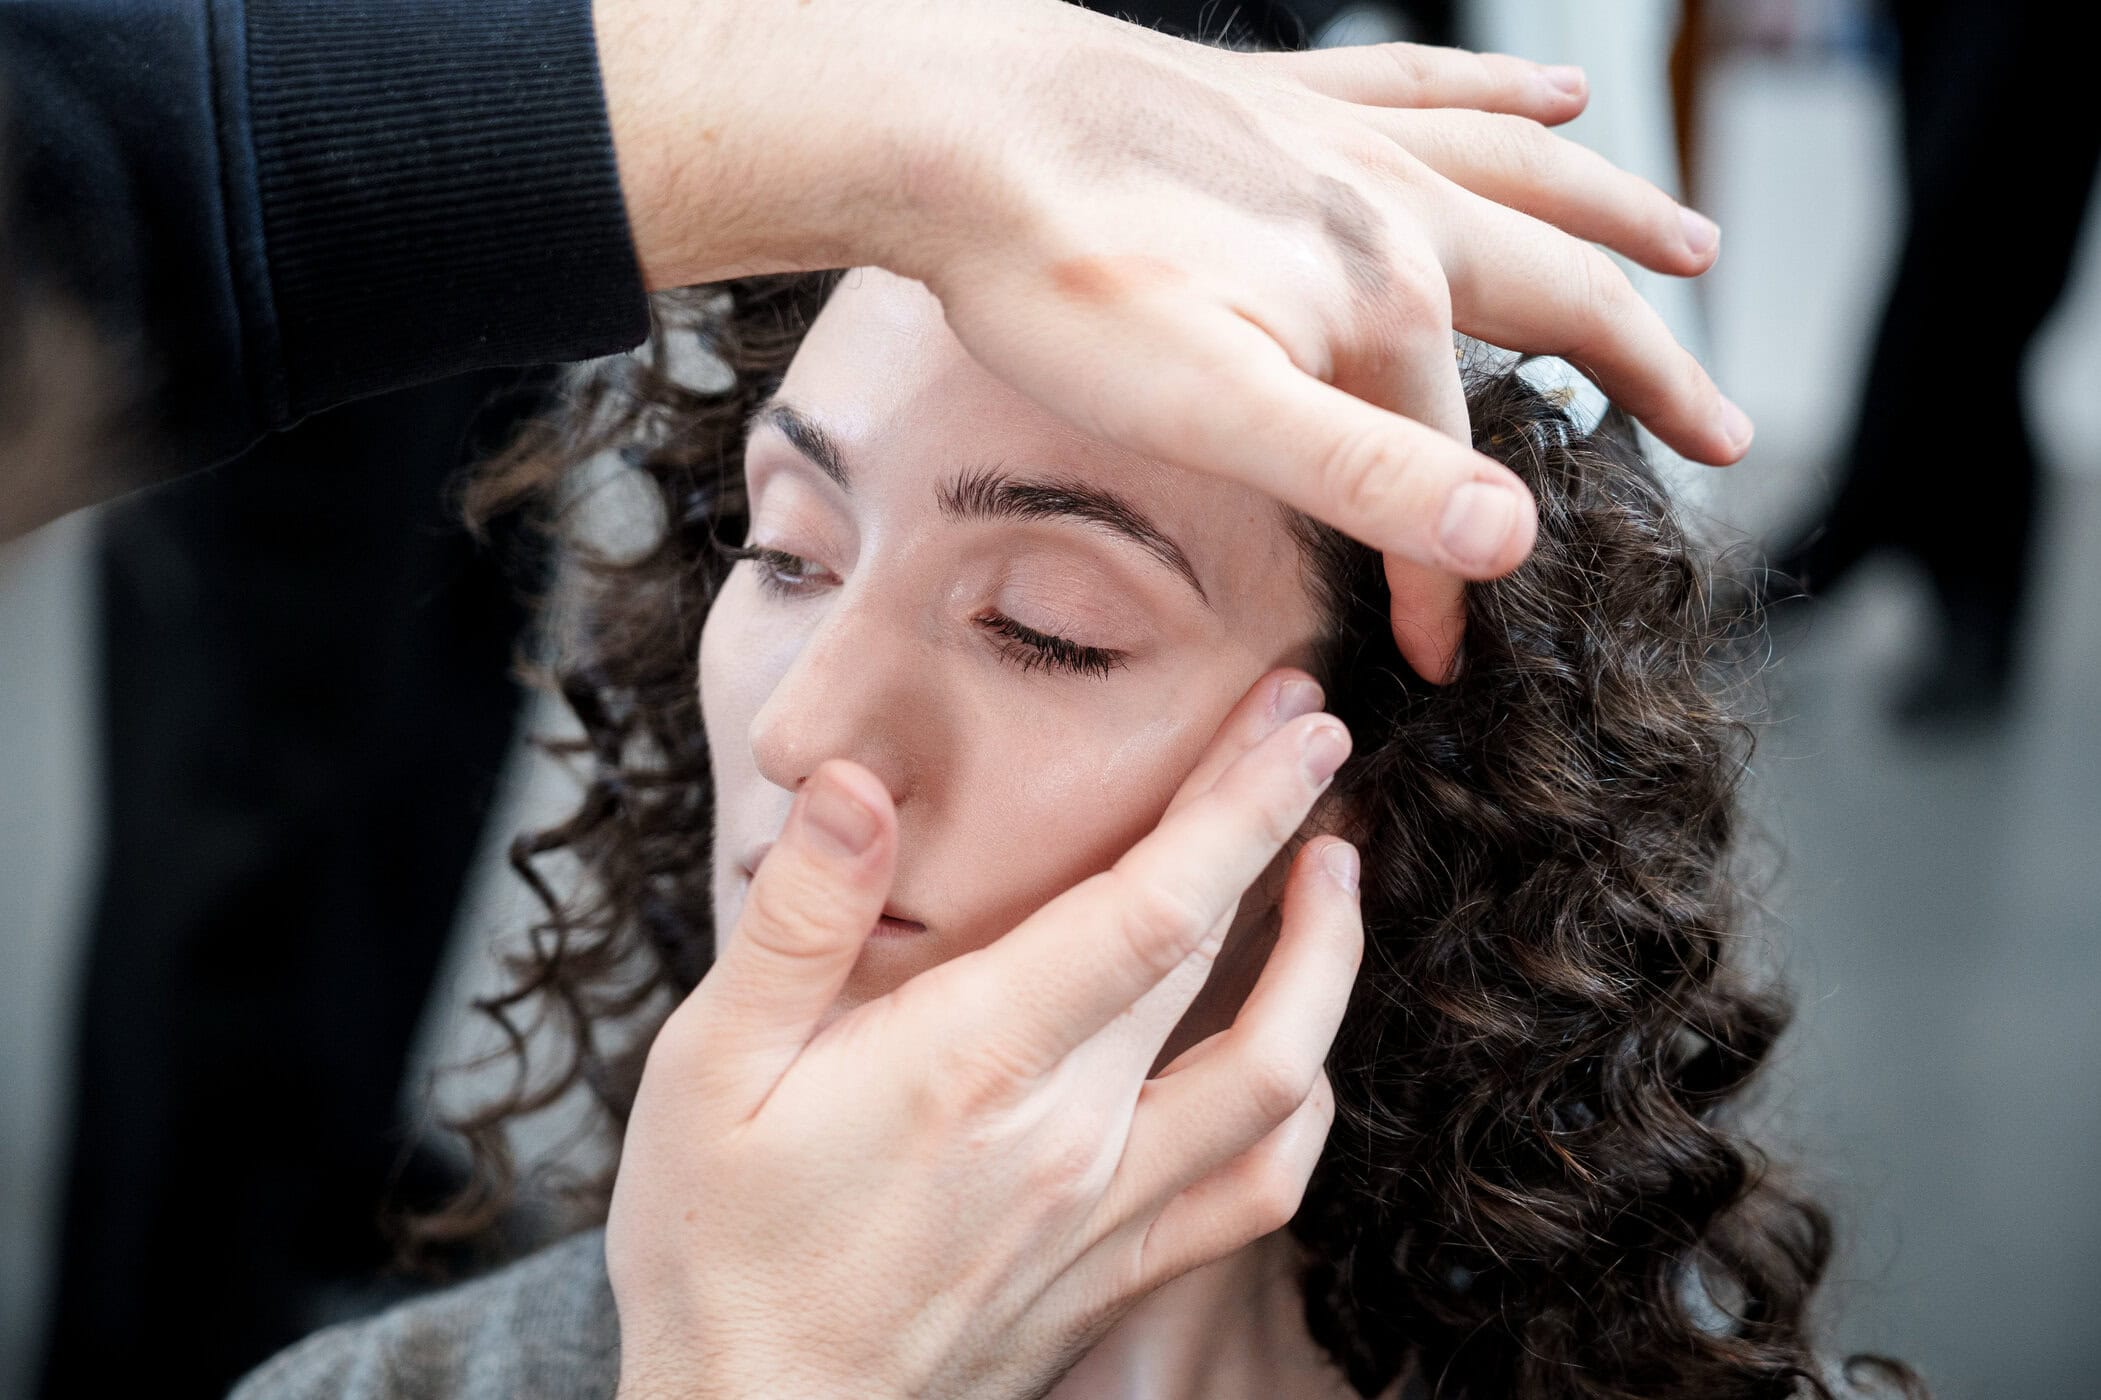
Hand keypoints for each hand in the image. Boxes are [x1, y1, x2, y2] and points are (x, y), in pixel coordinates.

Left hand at [592, 0, 1747, 681]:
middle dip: (1646, 377)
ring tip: (1691, 250)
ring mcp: (1345, 140)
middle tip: (1729, 436)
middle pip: (1559, 297)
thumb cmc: (1059, 278)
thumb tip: (1511, 534)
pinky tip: (1555, 88)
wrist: (956, 130)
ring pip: (1524, 174)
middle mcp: (1395, 206)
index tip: (1443, 662)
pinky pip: (1429, 84)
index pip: (1447, 469)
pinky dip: (1502, 92)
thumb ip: (1362, 474)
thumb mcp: (1208, 410)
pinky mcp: (1286, 96)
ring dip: (1613, 220)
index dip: (1449, 582)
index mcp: (1384, 295)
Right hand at [606, 671, 1362, 1399]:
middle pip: (1224, 962)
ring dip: (1327, 964)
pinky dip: (1302, 1104)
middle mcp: (1069, 1138)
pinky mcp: (1118, 1275)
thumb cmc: (716, 1251)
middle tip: (1313, 742)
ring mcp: (1107, 1214)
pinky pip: (1257, 1190)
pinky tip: (1302, 1051)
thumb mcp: (708, 1067)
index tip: (1294, 720)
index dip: (1239, 801)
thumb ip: (797, 918)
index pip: (1152, 907)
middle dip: (1285, 832)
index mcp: (972, 1064)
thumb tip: (857, 783)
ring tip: (1338, 873)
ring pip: (1279, 1080)